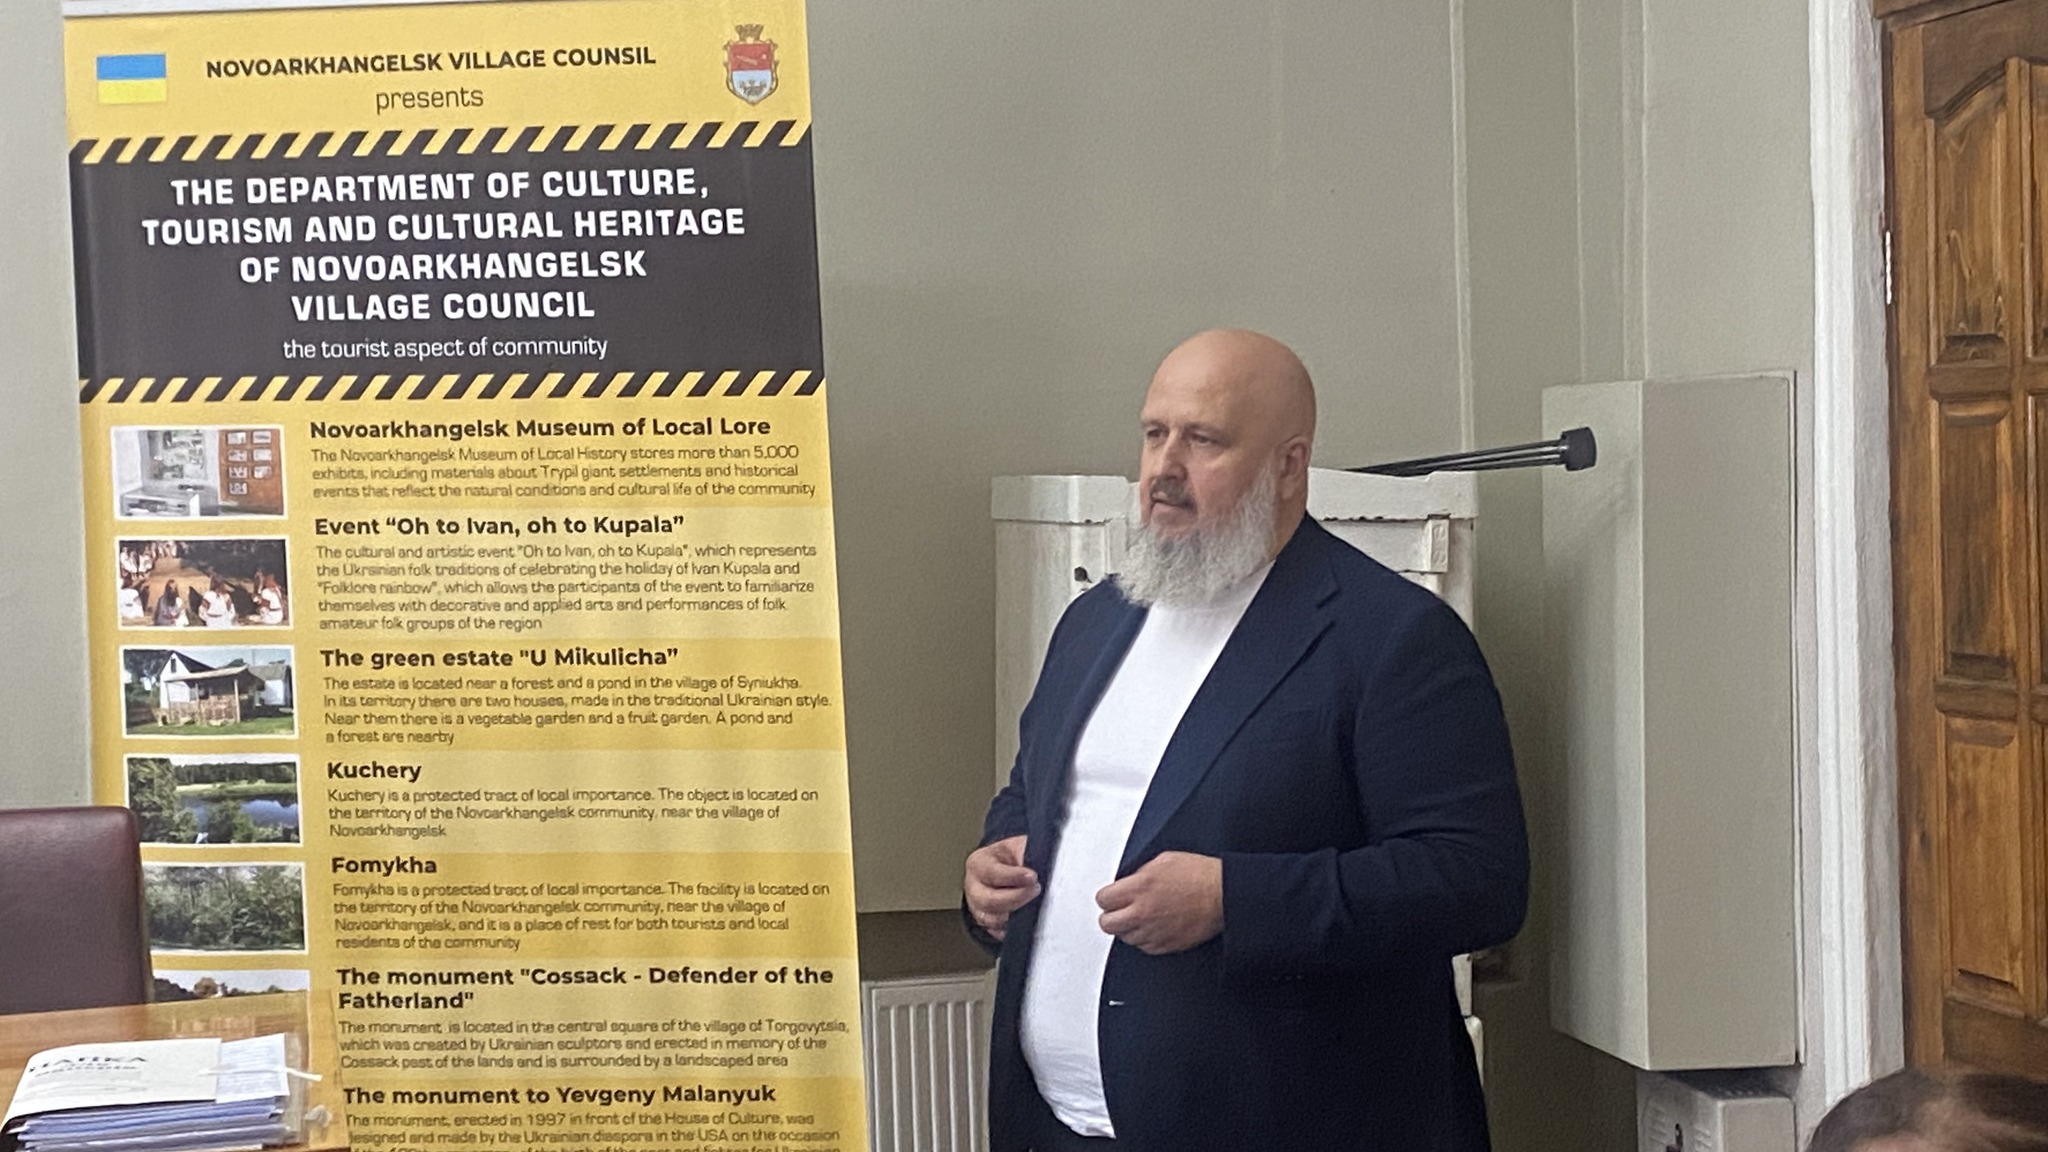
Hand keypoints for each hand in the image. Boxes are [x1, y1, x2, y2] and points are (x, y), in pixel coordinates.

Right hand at [964, 835, 1037, 941]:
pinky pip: (998, 933)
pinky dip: (1011, 930)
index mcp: (979, 863)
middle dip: (1016, 898)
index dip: (1013, 876)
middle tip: (1036, 891)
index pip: (992, 873)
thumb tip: (1042, 863)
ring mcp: (978, 908)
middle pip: (988, 900)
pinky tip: (1024, 921)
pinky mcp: (987, 925)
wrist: (1009, 870)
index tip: (1033, 877)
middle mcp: (974, 887)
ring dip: (1015, 915)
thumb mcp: (1018, 846)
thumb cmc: (1013, 857)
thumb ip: (1026, 852)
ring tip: (1033, 906)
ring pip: (992, 920)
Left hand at [1095, 851, 1222, 954]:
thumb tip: (1127, 882)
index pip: (1103, 899)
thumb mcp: (1163, 860)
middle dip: (1111, 915)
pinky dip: (1145, 938)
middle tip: (1120, 910)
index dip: (1107, 897)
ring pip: (1124, 938)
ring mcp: (1153, 932)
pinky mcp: (1166, 945)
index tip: (1112, 896)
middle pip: (1107, 923)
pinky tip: (1154, 927)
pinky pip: (1143, 947)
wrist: (1223, 895)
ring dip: (1129, 928)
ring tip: (1141, 917)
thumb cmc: (1199, 875)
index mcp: (1139, 888)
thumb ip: (1139, 873)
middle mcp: (1143, 913)